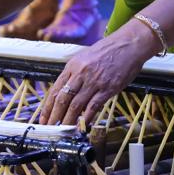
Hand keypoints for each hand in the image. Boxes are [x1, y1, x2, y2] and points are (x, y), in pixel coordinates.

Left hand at [38, 21, 156, 125]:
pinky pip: (93, 106)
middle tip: (50, 127)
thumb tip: (67, 92)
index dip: (48, 106)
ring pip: (75, 105)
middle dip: (54, 116)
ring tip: (64, 130)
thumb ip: (76, 73)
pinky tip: (82, 126)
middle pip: (63, 98)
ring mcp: (94, 81)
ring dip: (68, 120)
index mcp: (73, 65)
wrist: (129, 44)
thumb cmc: (109, 49)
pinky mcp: (108, 88)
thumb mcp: (86, 57)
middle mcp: (81, 73)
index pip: (56, 89)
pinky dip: (86, 118)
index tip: (44, 117)